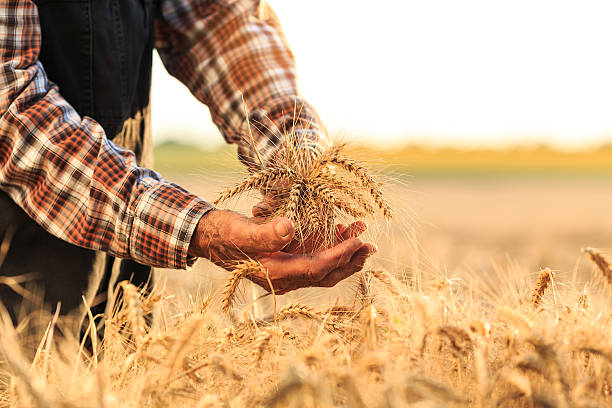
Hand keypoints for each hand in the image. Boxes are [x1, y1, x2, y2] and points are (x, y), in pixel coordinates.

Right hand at [188, 209, 376, 293]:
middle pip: (326, 274)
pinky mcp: (286, 263)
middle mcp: (285, 278)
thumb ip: (265, 233)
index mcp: (276, 274)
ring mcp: (286, 272)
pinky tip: (340, 233)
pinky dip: (331, 249)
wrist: (209, 237)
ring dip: (344, 253)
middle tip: (372, 245)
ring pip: (323, 268)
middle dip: (351, 260)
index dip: (340, 256)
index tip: (359, 241)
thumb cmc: (223, 233)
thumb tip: (289, 228)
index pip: (316, 268)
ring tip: (362, 235)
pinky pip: (315, 260)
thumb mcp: (241, 230)